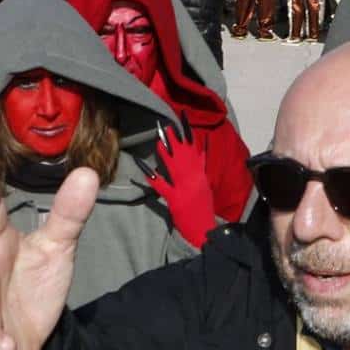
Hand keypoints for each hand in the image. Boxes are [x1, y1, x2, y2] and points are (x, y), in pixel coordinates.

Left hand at [145, 118, 217, 248]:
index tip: (181, 117)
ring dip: (167, 151)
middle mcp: (195, 178)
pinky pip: (162, 186)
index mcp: (201, 174)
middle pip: (184, 153)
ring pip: (175, 166)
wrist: (205, 231)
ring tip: (158, 137)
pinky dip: (151, 176)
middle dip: (174, 138)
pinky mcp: (176, 200)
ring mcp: (185, 188)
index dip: (188, 132)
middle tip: (164, 123)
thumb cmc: (204, 209)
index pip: (195, 148)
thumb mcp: (206, 185)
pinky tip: (142, 168)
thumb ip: (203, 166)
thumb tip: (203, 148)